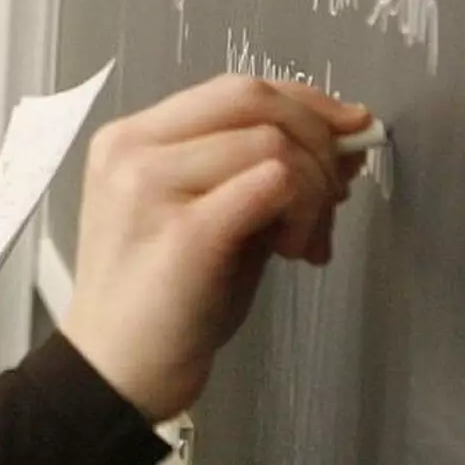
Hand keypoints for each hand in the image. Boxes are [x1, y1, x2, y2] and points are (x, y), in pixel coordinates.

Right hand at [62, 76, 369, 422]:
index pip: (234, 89)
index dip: (303, 101)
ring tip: (304, 242)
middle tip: (338, 192)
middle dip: (318, 136)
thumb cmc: (162, 305)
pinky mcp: (184, 232)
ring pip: (270, 142)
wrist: (116, 374)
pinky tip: (295, 251)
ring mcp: (150, 186)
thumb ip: (258, 174)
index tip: (347, 127)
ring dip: (314, 188)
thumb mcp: (208, 218)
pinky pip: (272, 183)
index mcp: (132, 139)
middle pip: (252, 98)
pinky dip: (302, 210)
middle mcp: (132, 150)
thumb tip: (340, 143)